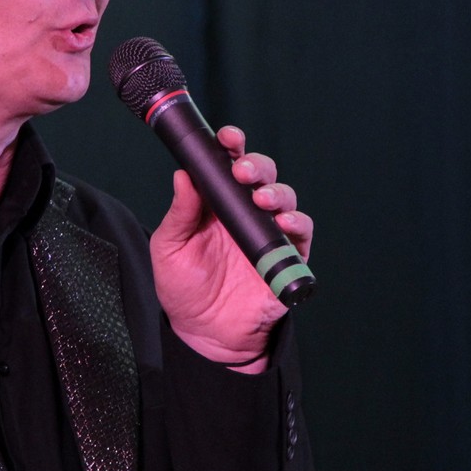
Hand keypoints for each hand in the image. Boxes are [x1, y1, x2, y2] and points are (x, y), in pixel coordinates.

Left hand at [148, 125, 313, 371]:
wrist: (203, 332)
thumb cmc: (183, 286)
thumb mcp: (169, 247)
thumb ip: (179, 213)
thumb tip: (182, 174)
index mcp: (218, 202)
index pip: (229, 164)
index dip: (232, 146)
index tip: (228, 137)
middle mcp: (246, 212)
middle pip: (263, 175)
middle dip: (257, 165)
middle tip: (243, 171)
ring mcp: (268, 233)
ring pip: (285, 199)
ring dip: (277, 193)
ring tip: (261, 200)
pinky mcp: (287, 258)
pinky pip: (301, 234)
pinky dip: (297, 224)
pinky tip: (283, 224)